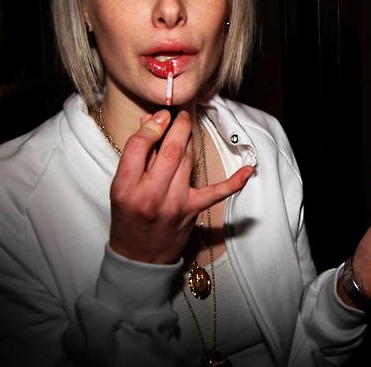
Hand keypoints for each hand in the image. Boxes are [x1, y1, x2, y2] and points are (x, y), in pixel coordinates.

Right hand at [108, 109, 253, 263]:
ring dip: (190, 142)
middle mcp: (150, 195)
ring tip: (187, 130)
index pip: (139, 145)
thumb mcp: (122, 186)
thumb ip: (136, 155)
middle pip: (170, 150)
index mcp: (125, 187)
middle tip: (181, 114)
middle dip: (179, 127)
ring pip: (188, 161)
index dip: (153, 125)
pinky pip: (217, 193)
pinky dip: (235, 182)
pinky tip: (249, 169)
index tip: (162, 115)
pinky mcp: (192, 211)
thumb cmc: (129, 217)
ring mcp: (174, 204)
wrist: (139, 257)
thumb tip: (151, 121)